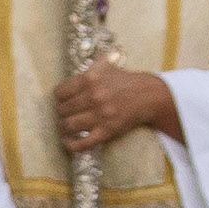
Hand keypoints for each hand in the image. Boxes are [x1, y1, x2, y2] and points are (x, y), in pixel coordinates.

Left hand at [54, 64, 178, 156]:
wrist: (149, 96)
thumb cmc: (124, 80)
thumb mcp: (105, 65)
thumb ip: (87, 64)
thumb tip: (73, 62)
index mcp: (89, 79)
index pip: (60, 93)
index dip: (59, 98)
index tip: (63, 100)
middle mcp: (93, 97)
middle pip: (62, 109)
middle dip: (61, 112)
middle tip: (66, 113)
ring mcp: (100, 115)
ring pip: (68, 125)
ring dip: (64, 127)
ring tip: (66, 126)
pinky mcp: (107, 131)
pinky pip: (84, 142)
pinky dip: (72, 145)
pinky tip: (67, 142)